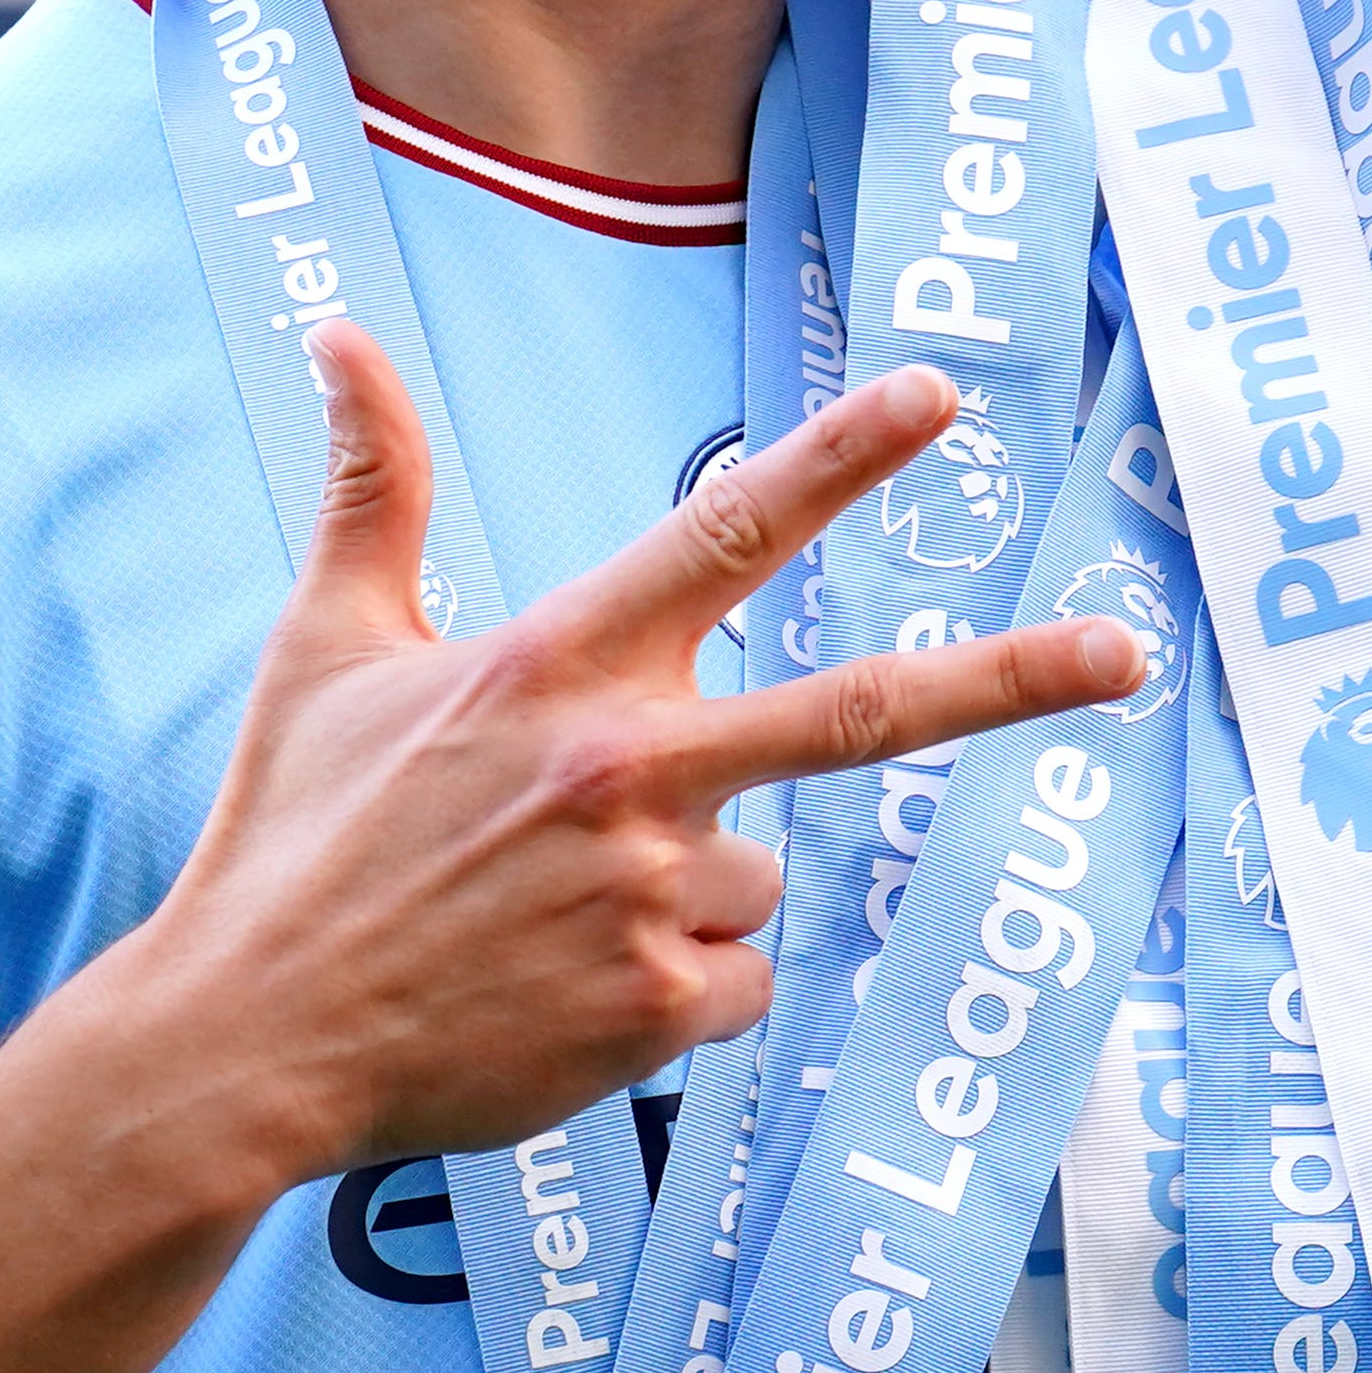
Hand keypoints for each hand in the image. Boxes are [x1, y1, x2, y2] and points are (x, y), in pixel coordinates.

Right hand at [118, 329, 1140, 1188]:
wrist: (247, 1041)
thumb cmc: (285, 833)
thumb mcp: (326, 645)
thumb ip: (376, 488)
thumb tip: (339, 331)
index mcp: (557, 662)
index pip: (725, 533)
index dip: (841, 458)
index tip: (942, 394)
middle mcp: (625, 766)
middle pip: (860, 710)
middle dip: (1010, 677)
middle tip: (1123, 653)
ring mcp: (651, 894)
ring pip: (757, 876)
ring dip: (687, 892)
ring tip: (546, 916)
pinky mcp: (655, 1009)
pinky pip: (730, 983)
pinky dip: (672, 990)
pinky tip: (558, 991)